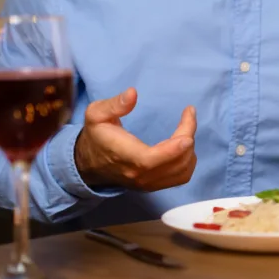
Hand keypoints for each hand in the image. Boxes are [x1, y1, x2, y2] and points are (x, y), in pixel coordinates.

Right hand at [74, 87, 197, 191]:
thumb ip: (113, 104)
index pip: (151, 160)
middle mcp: (138, 175)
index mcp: (124, 156)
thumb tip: (132, 93)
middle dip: (188, 136)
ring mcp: (148, 183)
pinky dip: (188, 160)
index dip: (172, 149)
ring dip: (190, 148)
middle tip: (188, 114)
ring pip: (182, 171)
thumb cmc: (96, 135)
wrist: (89, 163)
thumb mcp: (96, 114)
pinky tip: (183, 144)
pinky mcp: (154, 185)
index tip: (188, 135)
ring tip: (186, 128)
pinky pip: (181, 177)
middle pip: (174, 162)